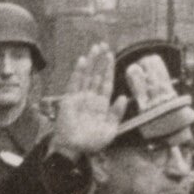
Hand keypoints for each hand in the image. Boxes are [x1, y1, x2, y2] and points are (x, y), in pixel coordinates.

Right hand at [49, 42, 125, 158]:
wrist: (73, 149)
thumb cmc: (91, 142)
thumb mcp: (110, 130)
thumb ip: (117, 114)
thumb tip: (123, 97)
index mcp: (101, 104)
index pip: (106, 83)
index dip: (109, 69)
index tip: (111, 56)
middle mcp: (91, 98)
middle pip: (97, 75)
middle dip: (101, 61)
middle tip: (104, 45)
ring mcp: (79, 97)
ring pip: (87, 75)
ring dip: (91, 62)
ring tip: (95, 48)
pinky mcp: (69, 99)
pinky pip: (74, 82)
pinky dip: (78, 72)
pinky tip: (82, 61)